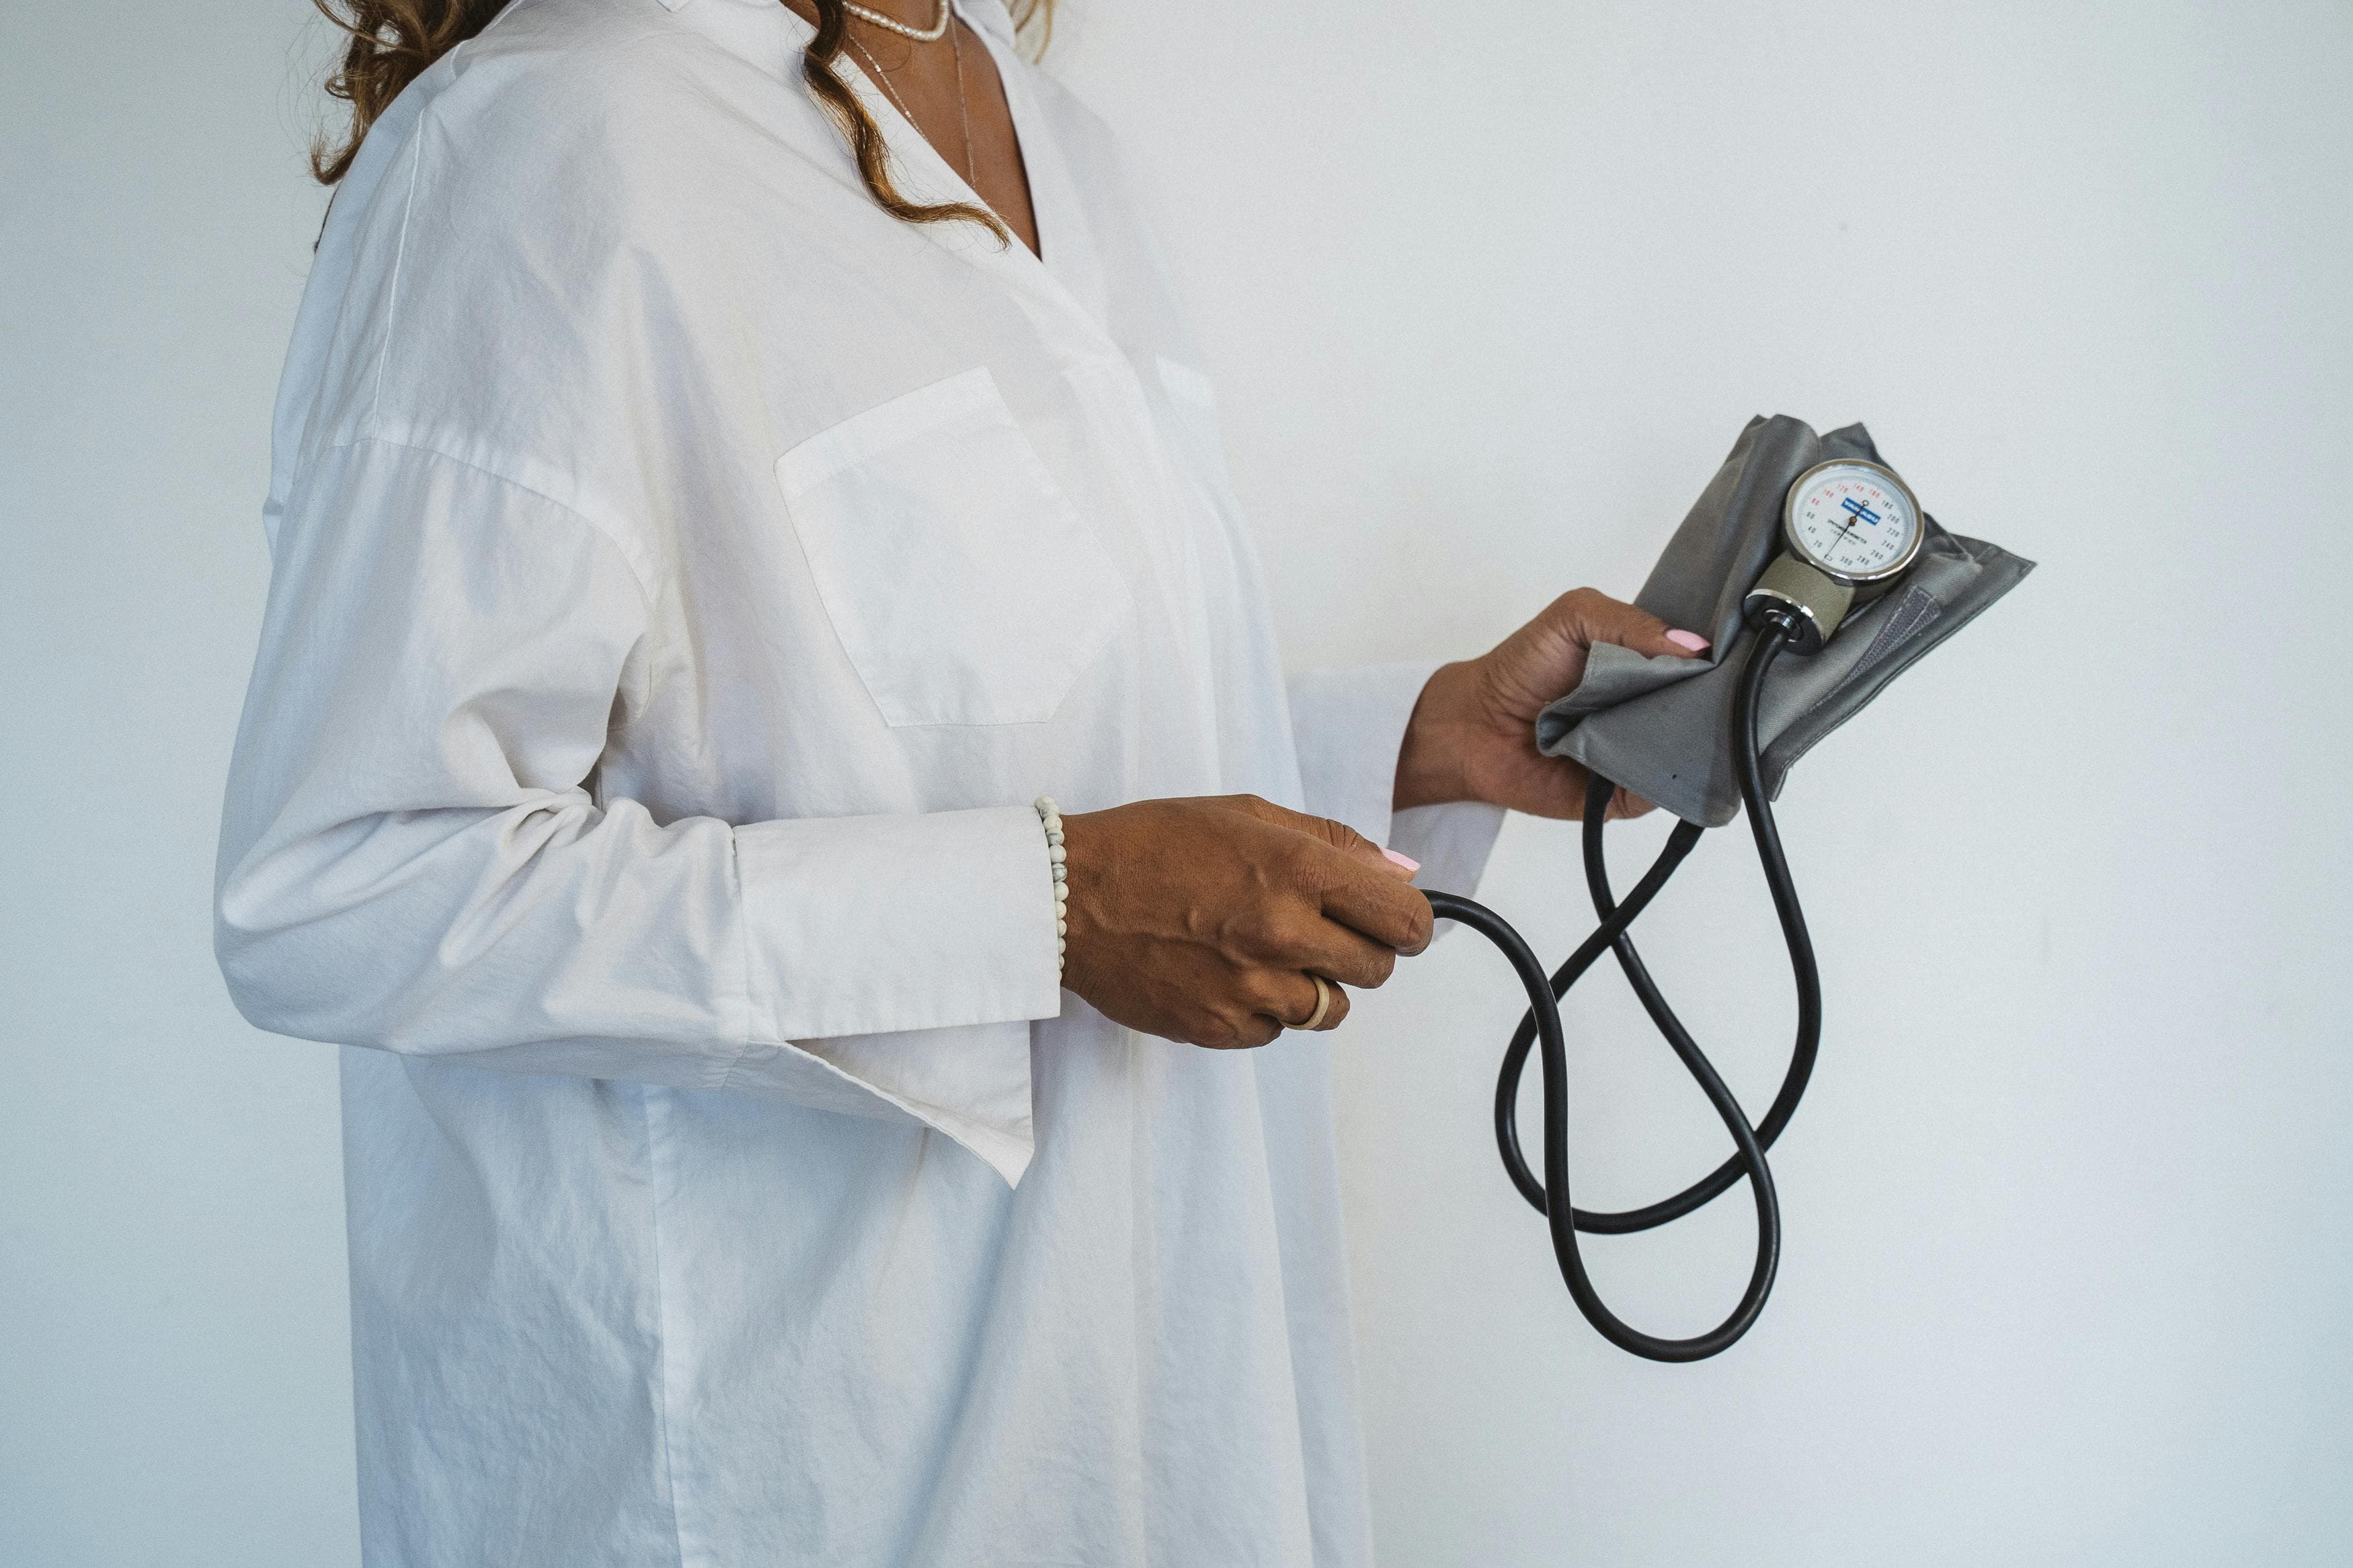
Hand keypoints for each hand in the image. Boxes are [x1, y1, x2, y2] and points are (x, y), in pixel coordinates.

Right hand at [1057, 795, 1432, 1048]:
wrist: (1067, 897)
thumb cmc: (1155, 844)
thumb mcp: (1246, 814)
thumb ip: (1333, 843)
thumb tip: (1403, 871)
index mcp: (1296, 870)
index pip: (1406, 917)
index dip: (1409, 920)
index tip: (1393, 919)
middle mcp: (1282, 933)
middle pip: (1379, 969)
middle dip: (1361, 949)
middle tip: (1320, 930)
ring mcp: (1252, 988)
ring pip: (1332, 1009)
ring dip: (1315, 984)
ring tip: (1265, 952)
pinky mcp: (1222, 1028)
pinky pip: (1277, 1031)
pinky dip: (1265, 1009)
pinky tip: (1227, 972)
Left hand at [1392, 587, 1709, 818]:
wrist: (1475, 726)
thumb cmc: (1522, 667)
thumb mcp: (1575, 616)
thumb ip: (1631, 622)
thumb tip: (1695, 646)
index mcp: (1652, 667)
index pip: (1707, 666)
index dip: (1726, 661)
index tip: (1745, 654)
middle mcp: (1656, 712)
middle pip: (1712, 711)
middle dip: (1721, 700)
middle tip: (1730, 689)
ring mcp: (1645, 755)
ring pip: (1695, 754)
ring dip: (1697, 739)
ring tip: (1693, 719)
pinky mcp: (1629, 796)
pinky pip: (1664, 791)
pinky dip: (1665, 775)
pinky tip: (1661, 754)